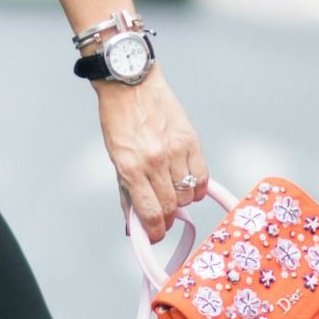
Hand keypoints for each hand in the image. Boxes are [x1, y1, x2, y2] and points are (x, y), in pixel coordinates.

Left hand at [97, 70, 207, 241]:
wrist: (130, 83)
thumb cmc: (119, 121)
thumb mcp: (115, 159)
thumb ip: (127, 193)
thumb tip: (134, 225)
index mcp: (131, 168)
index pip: (150, 213)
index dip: (155, 232)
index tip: (156, 235)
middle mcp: (155, 161)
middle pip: (172, 206)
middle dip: (168, 219)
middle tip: (165, 218)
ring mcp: (175, 150)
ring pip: (188, 194)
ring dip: (182, 201)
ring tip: (173, 193)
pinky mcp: (191, 140)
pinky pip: (202, 177)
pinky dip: (198, 187)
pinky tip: (189, 185)